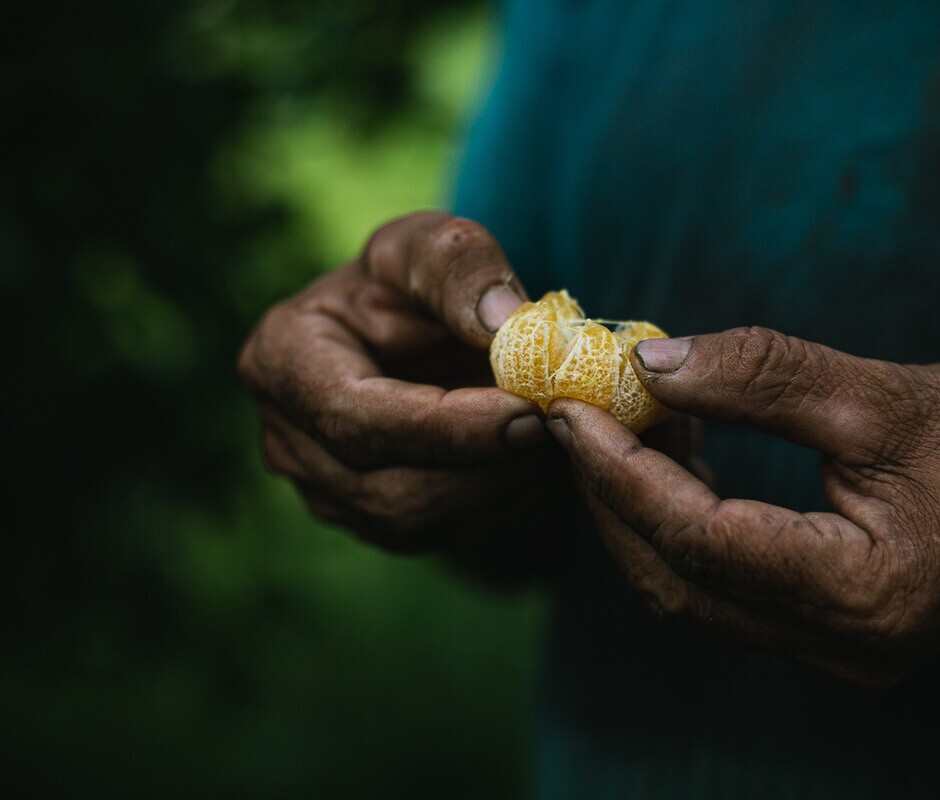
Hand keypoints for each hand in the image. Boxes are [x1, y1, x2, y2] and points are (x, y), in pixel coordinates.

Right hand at [238, 212, 562, 575]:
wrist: (411, 327)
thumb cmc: (414, 279)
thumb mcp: (431, 243)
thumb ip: (462, 266)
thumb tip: (507, 325)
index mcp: (281, 359)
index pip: (356, 417)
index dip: (445, 426)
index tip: (527, 413)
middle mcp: (286, 439)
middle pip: (387, 485)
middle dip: (484, 463)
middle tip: (559, 423)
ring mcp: (322, 490)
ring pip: (416, 519)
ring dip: (496, 485)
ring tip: (548, 430)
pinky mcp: (368, 521)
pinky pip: (437, 533)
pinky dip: (494, 502)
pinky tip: (527, 456)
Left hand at [546, 327, 939, 684]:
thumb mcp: (891, 395)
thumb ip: (766, 377)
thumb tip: (649, 361)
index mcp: (866, 599)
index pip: (700, 542)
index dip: (622, 473)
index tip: (570, 407)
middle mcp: (847, 650)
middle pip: (680, 586)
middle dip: (615, 499)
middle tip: (578, 414)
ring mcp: (843, 656)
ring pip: (699, 597)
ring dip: (647, 513)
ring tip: (626, 424)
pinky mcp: (840, 636)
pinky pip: (734, 592)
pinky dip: (691, 527)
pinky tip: (682, 457)